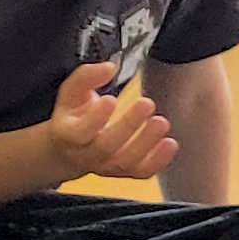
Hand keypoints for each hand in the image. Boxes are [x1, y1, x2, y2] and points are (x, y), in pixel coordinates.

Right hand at [45, 60, 176, 188]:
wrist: (68, 152)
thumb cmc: (72, 118)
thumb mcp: (71, 94)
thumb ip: (87, 77)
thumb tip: (109, 67)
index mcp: (69, 134)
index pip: (80, 131)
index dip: (96, 118)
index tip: (111, 99)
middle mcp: (86, 154)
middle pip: (106, 147)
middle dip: (128, 125)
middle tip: (146, 103)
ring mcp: (106, 165)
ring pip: (126, 162)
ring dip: (146, 143)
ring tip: (161, 122)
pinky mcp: (124, 171)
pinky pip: (141, 172)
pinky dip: (158, 160)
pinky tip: (170, 143)